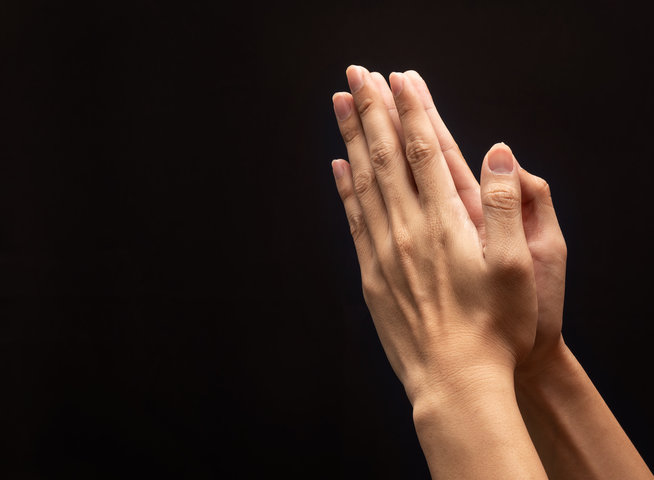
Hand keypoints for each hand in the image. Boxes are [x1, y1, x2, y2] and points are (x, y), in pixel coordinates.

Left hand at [361, 69, 567, 380]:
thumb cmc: (495, 328)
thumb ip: (506, 204)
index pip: (421, 151)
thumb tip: (498, 151)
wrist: (455, 382)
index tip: (397, 78)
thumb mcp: (518, 265)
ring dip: (351, 140)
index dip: (409, 110)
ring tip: (341, 105)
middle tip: (357, 74)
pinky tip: (337, 168)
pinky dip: (344, 190)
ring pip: (362, 182)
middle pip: (384, 157)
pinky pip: (353, 221)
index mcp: (445, 222)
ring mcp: (383, 252)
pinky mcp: (371, 275)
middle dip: (372, 111)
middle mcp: (407, 229)